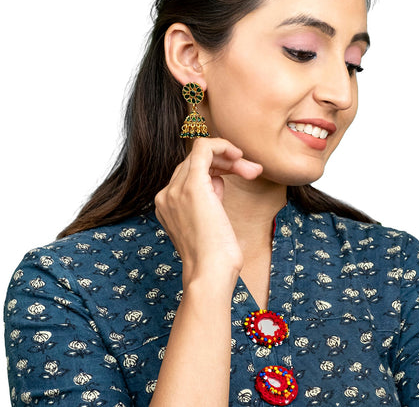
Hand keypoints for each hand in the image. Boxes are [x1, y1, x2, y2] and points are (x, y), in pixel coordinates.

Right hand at [155, 137, 261, 287]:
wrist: (210, 274)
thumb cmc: (215, 257)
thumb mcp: (209, 224)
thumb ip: (208, 201)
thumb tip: (218, 180)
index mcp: (168, 205)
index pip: (191, 173)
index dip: (218, 169)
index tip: (240, 175)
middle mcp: (166, 195)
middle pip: (197, 163)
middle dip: (228, 163)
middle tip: (252, 172)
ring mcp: (176, 190)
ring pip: (201, 154)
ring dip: (230, 158)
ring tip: (252, 171)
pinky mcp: (192, 185)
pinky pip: (203, 148)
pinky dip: (222, 145)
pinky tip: (238, 153)